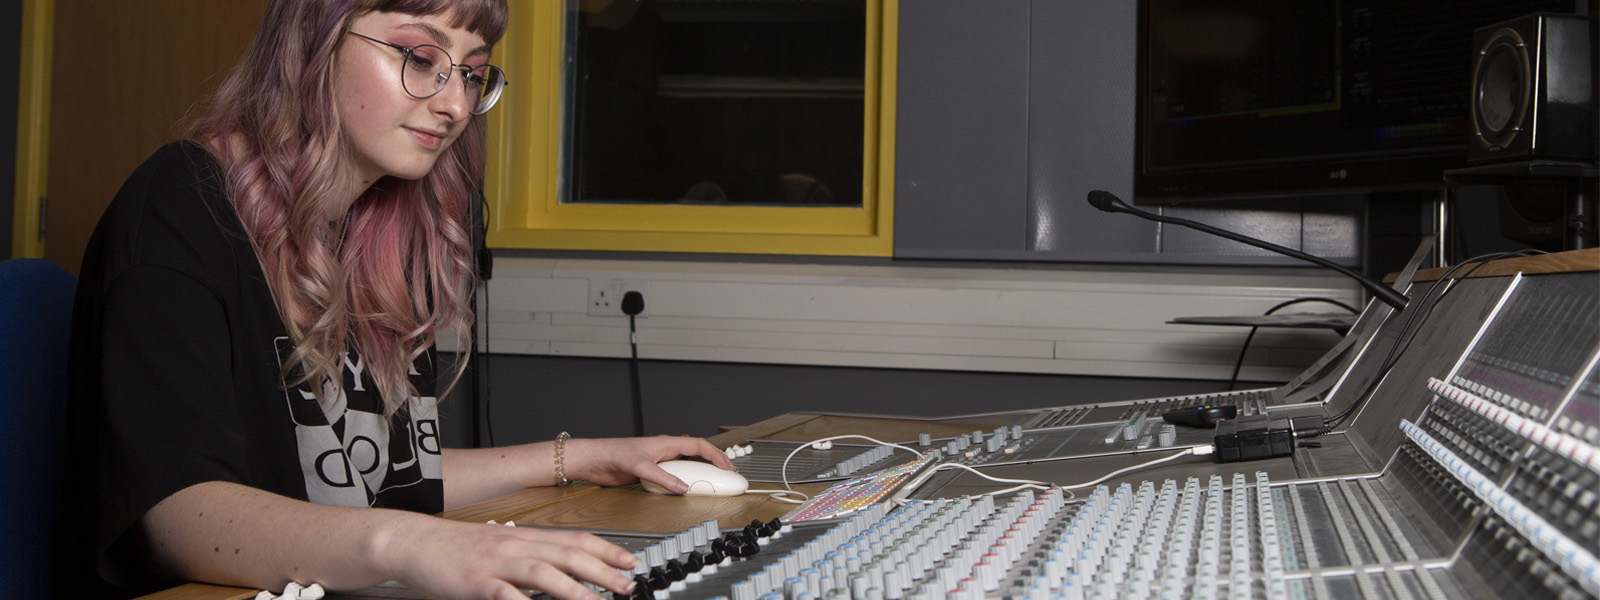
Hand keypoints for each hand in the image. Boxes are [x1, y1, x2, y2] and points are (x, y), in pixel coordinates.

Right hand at [382, 515, 638, 599]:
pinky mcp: (475, 582)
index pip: (574, 539)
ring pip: (543, 573)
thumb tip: (562, 573)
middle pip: (567, 555)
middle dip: (602, 571)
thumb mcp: (499, 547)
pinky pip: (505, 595)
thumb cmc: (456, 549)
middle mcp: (515, 545)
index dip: (605, 550)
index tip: (630, 562)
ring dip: (575, 589)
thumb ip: (529, 558)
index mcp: (523, 537)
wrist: (413, 541)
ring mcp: (496, 563)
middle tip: (627, 586)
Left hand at [565, 435, 734, 492]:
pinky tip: (688, 489)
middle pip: (697, 454)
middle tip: (728, 473)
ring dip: (701, 472)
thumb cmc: (613, 453)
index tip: (726, 466)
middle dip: (714, 462)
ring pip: (687, 465)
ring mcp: (660, 461)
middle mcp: (665, 450)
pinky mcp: (652, 471)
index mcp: (666, 443)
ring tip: (714, 481)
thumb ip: (663, 477)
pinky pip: (675, 476)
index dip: (715, 455)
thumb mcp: (640, 466)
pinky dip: (685, 481)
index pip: (698, 446)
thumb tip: (682, 488)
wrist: (595, 460)